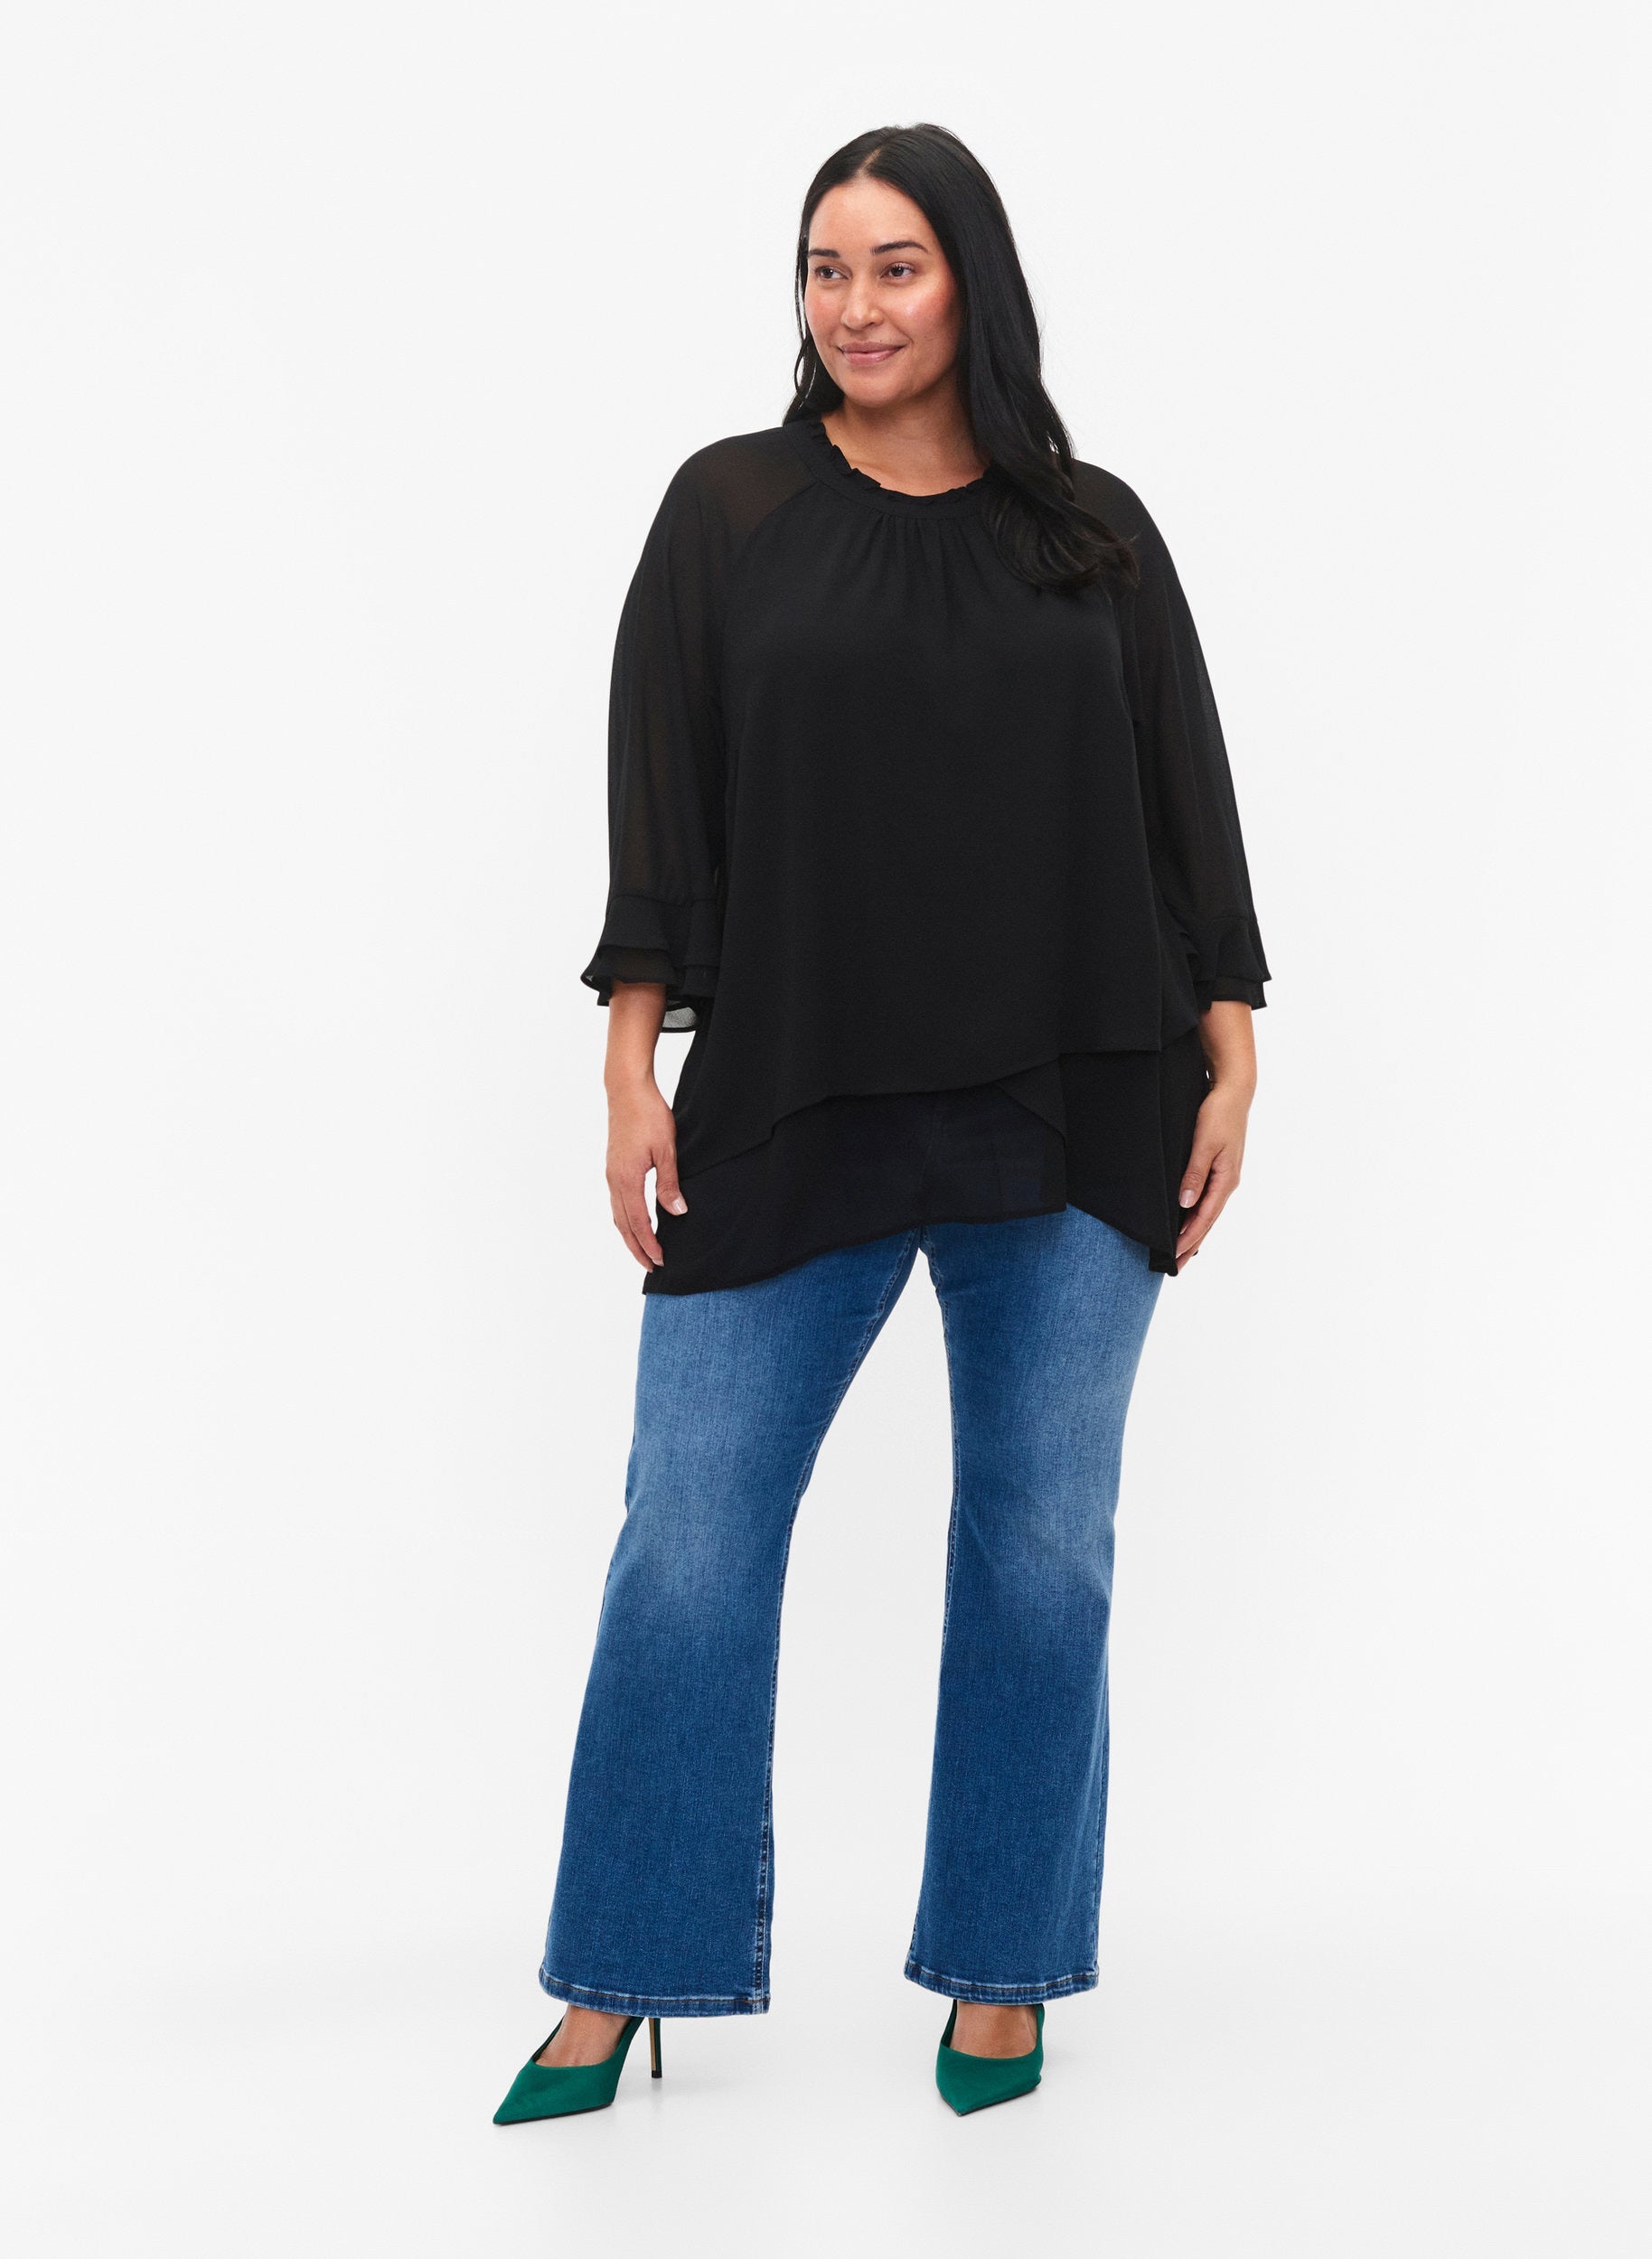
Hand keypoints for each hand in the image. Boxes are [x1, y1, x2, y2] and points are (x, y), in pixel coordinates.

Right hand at [606, 1075, 684, 1269]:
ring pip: (618, 1214)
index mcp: (627, 1179)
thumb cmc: (649, 1115)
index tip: (661, 1261)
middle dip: (636, 1248)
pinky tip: (634, 1221)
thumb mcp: (667, 1149)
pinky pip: (617, 1201)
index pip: (638, 1222)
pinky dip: (625, 1219)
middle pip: (623, 1224)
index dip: (649, 1244)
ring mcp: (611, 1173)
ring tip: (643, 1250)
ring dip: (629, 1235)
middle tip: (651, 1267)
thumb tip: (677, 1212)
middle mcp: (614, 1180)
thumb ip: (669, 1183)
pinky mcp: (613, 1166)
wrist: (626, 1090)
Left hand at [1174, 1079, 1251, 1264]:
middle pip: (1207, 1221)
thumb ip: (1194, 1174)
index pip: (1204, 1218)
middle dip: (1191, 1244)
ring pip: (1207, 1212)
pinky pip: (1207, 1200)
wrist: (1233, 1093)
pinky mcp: (1219, 1169)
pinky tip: (1189, 1221)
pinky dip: (1198, 1215)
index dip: (1188, 1238)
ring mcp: (1224, 1177)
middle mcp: (1227, 1183)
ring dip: (1194, 1233)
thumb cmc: (1218, 1115)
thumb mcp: (1204, 1143)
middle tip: (1174, 1267)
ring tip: (1180, 1252)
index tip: (1173, 1256)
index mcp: (1225, 1180)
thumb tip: (1185, 1204)